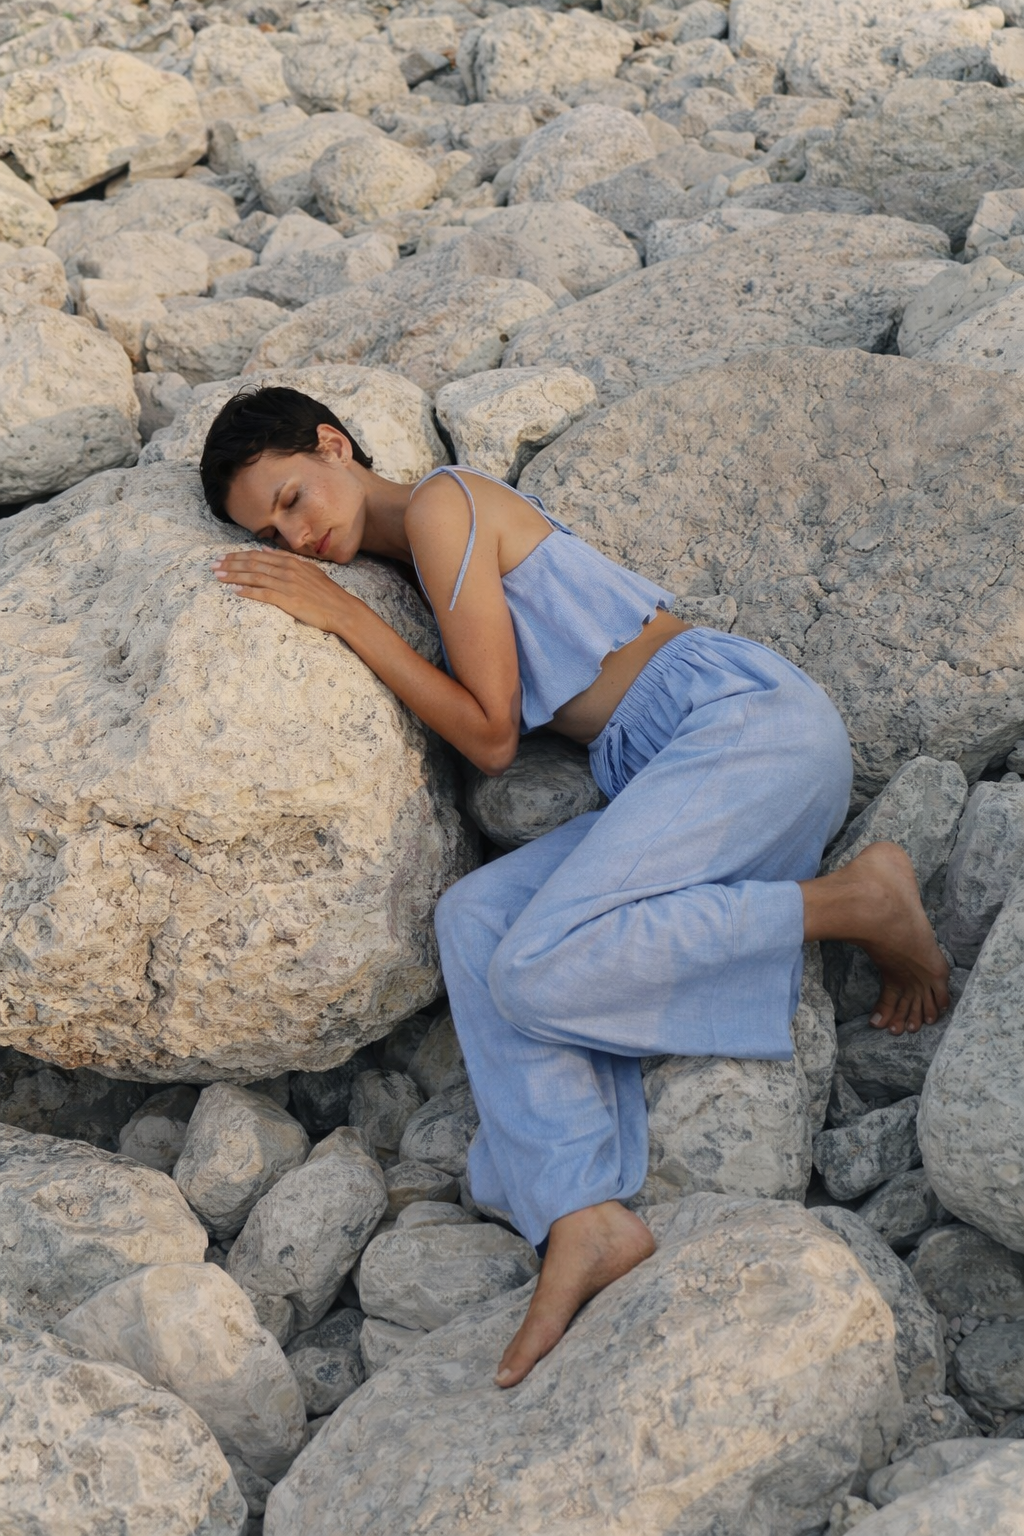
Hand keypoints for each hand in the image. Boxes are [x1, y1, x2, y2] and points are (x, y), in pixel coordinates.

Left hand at [212, 549, 349, 633]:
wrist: (341, 609)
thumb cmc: (326, 592)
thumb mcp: (308, 569)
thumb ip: (286, 558)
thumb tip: (266, 550)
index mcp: (290, 561)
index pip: (258, 555)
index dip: (238, 556)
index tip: (223, 558)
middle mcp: (286, 570)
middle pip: (252, 563)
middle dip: (231, 564)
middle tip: (213, 565)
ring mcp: (286, 584)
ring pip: (254, 576)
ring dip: (234, 575)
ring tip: (218, 576)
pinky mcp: (288, 599)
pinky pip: (263, 593)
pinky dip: (247, 591)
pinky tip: (234, 590)